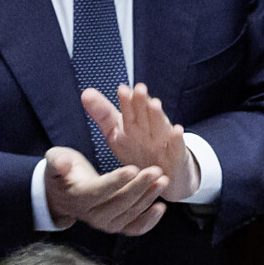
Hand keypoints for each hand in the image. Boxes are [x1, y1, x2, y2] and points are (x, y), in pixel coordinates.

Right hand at [43, 147, 166, 235]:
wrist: (64, 195)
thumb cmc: (63, 173)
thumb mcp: (55, 161)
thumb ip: (58, 161)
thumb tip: (61, 164)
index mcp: (78, 197)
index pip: (99, 191)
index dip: (116, 181)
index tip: (133, 168)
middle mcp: (92, 215)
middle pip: (120, 202)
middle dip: (140, 186)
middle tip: (156, 171)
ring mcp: (106, 223)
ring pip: (131, 213)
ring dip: (149, 198)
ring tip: (163, 181)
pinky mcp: (117, 226)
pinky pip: (134, 228)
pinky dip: (149, 221)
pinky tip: (161, 207)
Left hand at [83, 83, 197, 201]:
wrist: (164, 175)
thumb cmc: (138, 151)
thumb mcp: (118, 133)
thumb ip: (103, 114)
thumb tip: (85, 92)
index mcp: (134, 124)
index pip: (129, 110)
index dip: (125, 101)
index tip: (121, 90)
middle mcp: (149, 130)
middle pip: (144, 114)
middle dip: (142, 102)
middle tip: (139, 89)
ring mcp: (164, 142)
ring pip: (160, 127)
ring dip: (158, 116)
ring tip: (155, 103)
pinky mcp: (176, 156)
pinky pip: (177, 148)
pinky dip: (177, 140)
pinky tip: (177, 130)